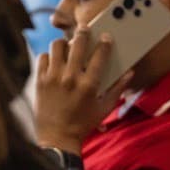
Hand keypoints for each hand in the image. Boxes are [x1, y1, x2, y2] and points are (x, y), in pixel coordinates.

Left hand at [34, 30, 133, 153]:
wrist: (57, 138)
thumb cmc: (83, 124)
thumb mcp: (105, 109)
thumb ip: (118, 89)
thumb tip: (130, 73)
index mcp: (89, 85)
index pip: (100, 55)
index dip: (104, 42)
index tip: (106, 37)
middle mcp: (70, 78)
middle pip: (78, 43)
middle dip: (84, 33)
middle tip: (85, 30)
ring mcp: (52, 78)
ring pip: (56, 46)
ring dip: (64, 44)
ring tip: (67, 47)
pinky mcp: (39, 81)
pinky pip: (42, 58)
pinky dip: (49, 57)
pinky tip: (55, 61)